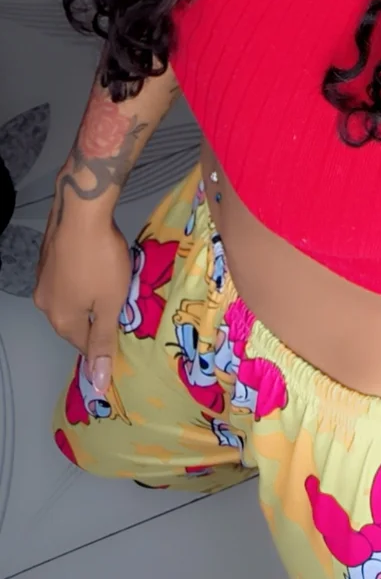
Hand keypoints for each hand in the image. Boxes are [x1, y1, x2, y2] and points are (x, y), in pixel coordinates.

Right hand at [33, 197, 131, 395]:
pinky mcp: (46, 258)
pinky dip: (80, 277)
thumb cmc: (102, 259)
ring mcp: (43, 279)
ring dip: (88, 294)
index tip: (123, 329)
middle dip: (96, 316)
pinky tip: (94, 263)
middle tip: (120, 300)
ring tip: (109, 280)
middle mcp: (45, 304)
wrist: (81, 211)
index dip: (105, 341)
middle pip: (75, 321)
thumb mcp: (110, 303)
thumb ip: (104, 341)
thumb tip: (97, 383)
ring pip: (70, 298)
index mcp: (62, 320)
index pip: (84, 345)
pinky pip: (66, 278)